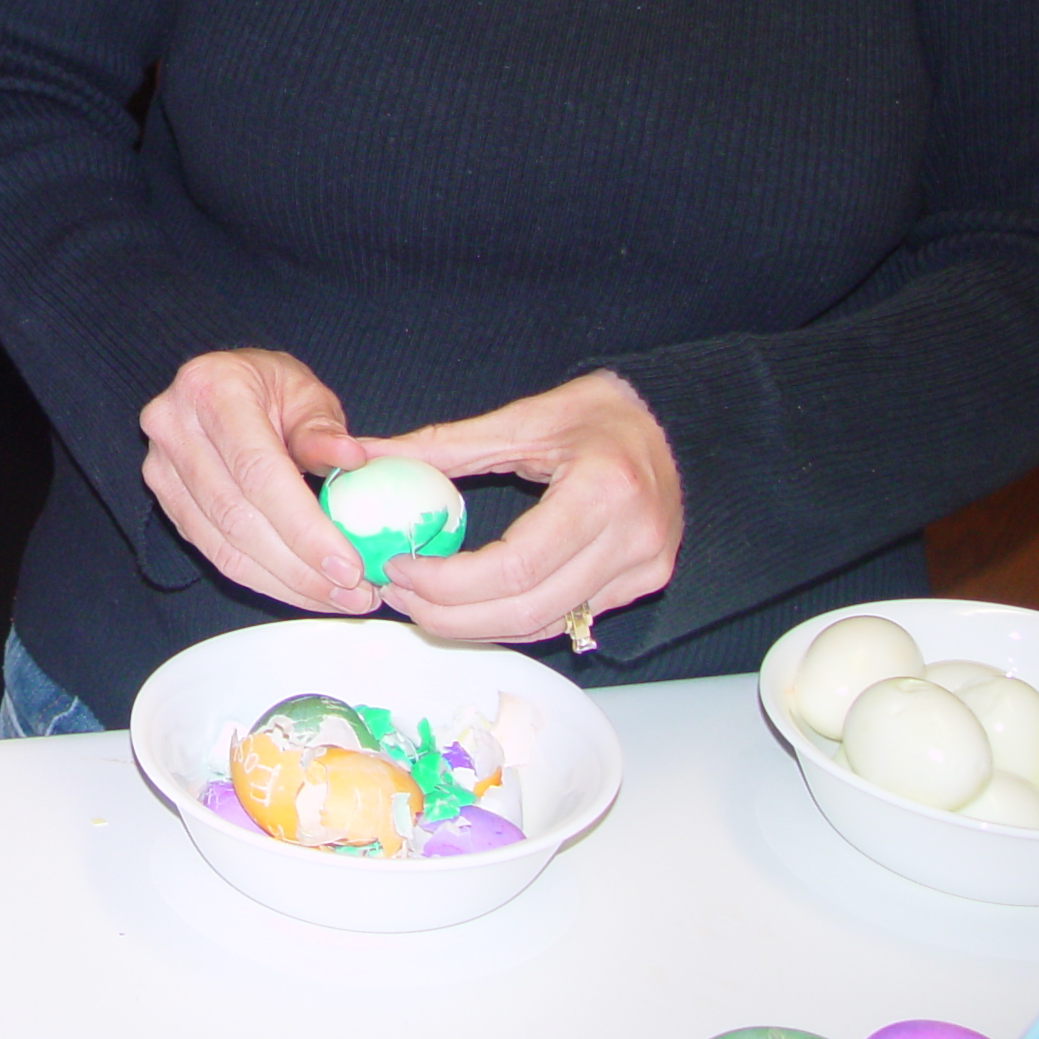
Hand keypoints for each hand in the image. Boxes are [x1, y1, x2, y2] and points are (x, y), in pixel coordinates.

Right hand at [139, 349, 380, 614]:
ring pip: (222, 545)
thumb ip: (323, 429)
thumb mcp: (305, 392)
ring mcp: (159, 466)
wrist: (222, 386)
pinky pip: (213, 552)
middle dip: (300, 566)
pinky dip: (262, 578)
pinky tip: (302, 587)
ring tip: (337, 598)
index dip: (303, 527)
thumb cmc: (270, 388)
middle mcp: (173, 426)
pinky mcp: (164, 499)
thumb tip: (352, 459)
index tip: (348, 566)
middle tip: (354, 593)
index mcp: (211, 389)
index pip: (257, 471)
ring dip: (285, 582)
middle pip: (237, 516)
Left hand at [366, 370, 681, 642]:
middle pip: (528, 610)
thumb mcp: (520, 419)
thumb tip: (365, 455)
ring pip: (545, 626)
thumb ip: (443, 445)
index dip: (449, 581)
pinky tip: (470, 605)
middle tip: (399, 597)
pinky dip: (511, 619)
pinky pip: (566, 618)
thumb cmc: (597, 413)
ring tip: (422, 604)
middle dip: (452, 615)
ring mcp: (643, 570)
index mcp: (602, 492)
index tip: (399, 569)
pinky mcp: (642, 584)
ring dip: (476, 625)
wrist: (673, 423)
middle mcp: (631, 541)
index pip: (515, 568)